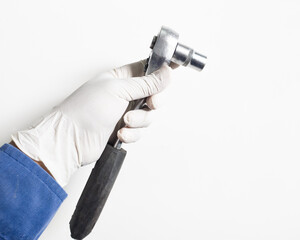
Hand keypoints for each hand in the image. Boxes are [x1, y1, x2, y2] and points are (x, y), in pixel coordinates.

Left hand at [11, 60, 171, 185]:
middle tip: (150, 103)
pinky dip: (132, 134)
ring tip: (125, 122)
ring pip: (148, 116)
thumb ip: (146, 83)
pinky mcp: (123, 129)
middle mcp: (124, 94)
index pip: (147, 69)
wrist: (70, 140)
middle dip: (153, 102)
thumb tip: (166, 72)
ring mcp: (123, 113)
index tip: (175, 69)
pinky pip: (140, 131)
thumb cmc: (84, 110)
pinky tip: (120, 134)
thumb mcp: (118, 90)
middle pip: (154, 95)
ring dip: (140, 121)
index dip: (162, 70)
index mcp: (120, 78)